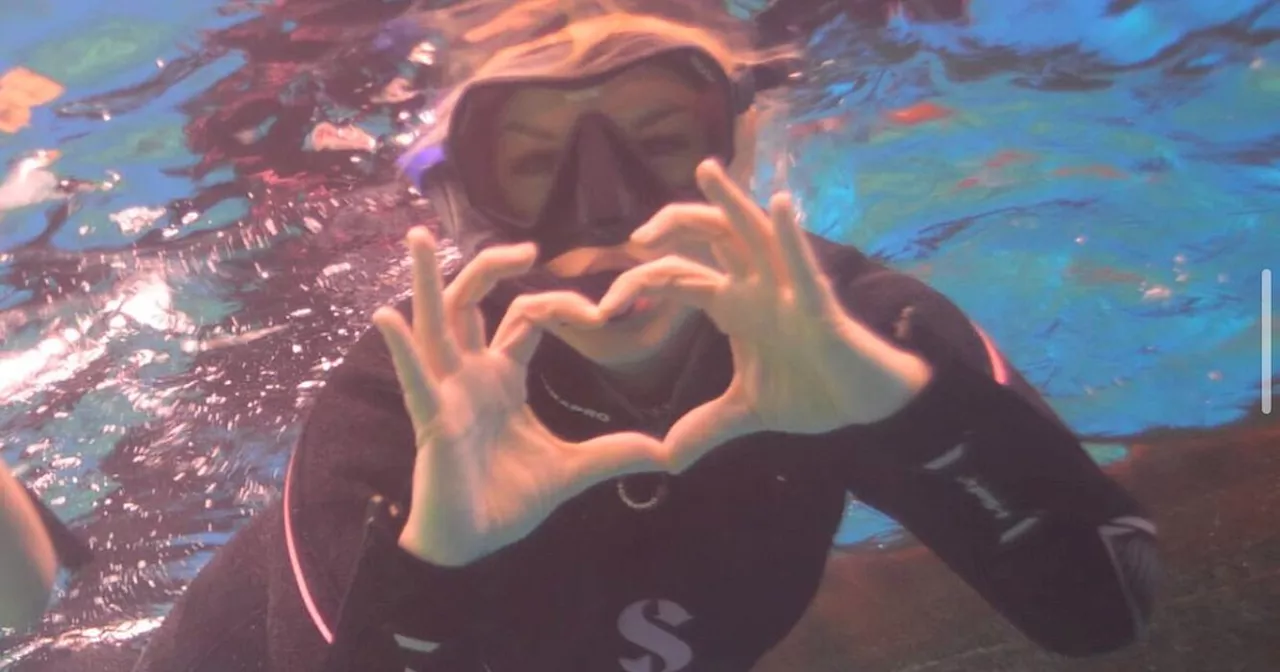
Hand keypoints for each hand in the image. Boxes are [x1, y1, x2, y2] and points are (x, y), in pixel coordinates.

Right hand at [372, 228, 666, 566]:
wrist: (473, 543)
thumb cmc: (508, 501)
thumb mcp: (571, 471)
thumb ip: (614, 454)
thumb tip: (667, 455)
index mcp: (501, 378)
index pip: (524, 318)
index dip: (557, 304)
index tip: (598, 313)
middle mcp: (469, 374)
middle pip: (471, 302)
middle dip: (488, 266)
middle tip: (525, 247)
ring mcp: (446, 391)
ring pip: (434, 322)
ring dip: (426, 280)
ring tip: (420, 236)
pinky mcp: (432, 418)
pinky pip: (414, 378)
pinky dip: (400, 348)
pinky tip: (388, 316)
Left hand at [598, 160, 932, 468]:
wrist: (867, 406)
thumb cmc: (814, 390)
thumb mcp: (747, 412)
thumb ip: (707, 426)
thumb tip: (667, 458)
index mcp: (733, 304)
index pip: (677, 278)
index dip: (640, 284)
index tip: (604, 308)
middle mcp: (756, 286)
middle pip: (709, 237)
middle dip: (673, 226)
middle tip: (638, 239)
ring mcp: (787, 291)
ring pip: (753, 233)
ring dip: (730, 202)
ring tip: (706, 170)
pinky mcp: (819, 306)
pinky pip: (803, 266)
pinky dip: (790, 236)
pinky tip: (778, 204)